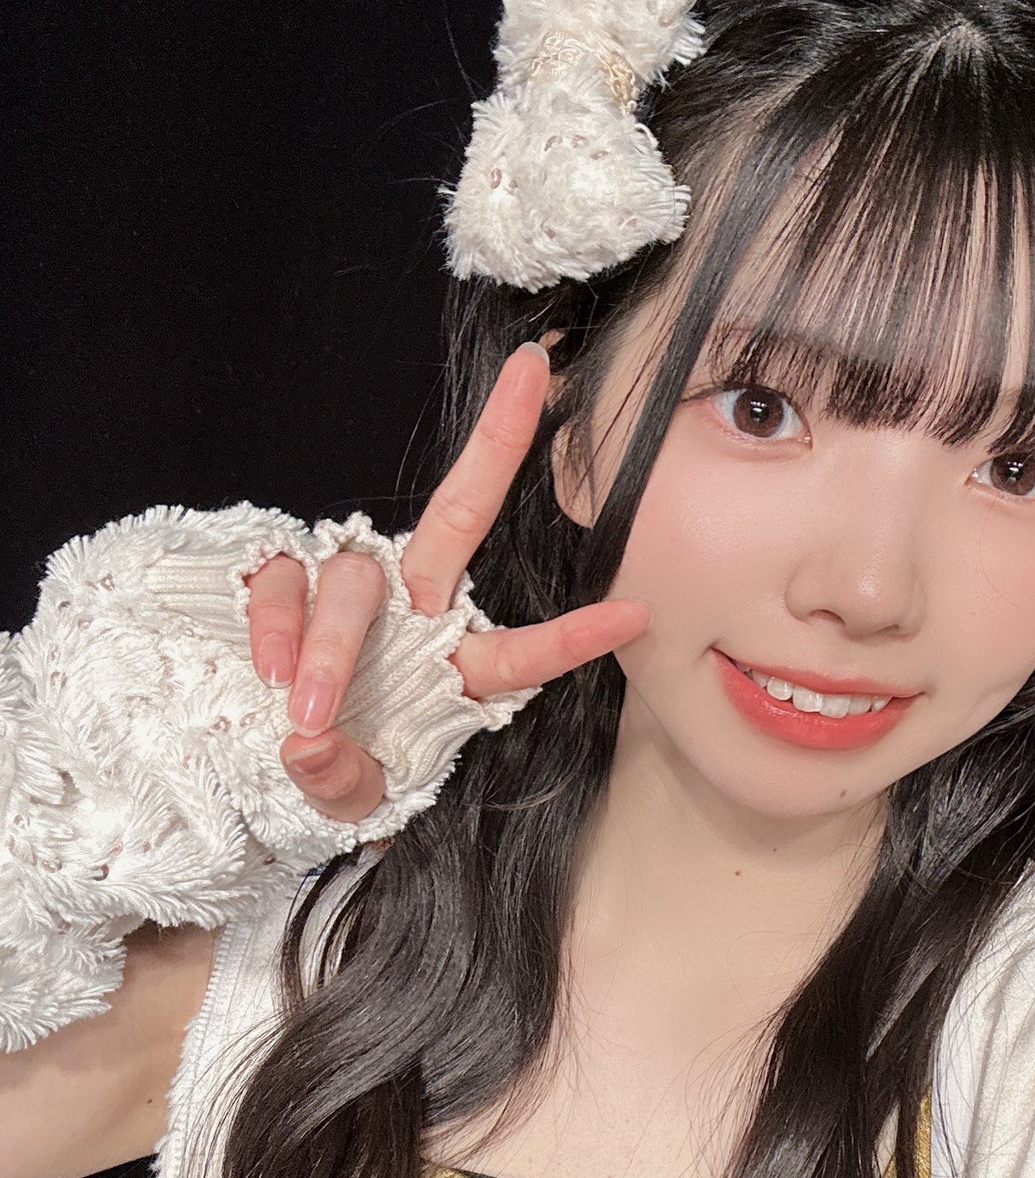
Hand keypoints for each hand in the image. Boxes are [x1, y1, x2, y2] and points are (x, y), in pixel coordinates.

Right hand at [242, 340, 649, 821]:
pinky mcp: (284, 581)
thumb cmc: (334, 770)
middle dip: (497, 443)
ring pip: (356, 583)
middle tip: (529, 380)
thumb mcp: (353, 798)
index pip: (518, 650)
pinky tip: (267, 672)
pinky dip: (275, 626)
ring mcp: (349, 591)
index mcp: (451, 666)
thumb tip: (311, 749)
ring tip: (306, 710)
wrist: (257, 756)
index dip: (571, 637)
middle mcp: (412, 613)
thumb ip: (342, 782)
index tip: (633, 615)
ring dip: (331, 647)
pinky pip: (283, 584)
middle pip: (459, 514)